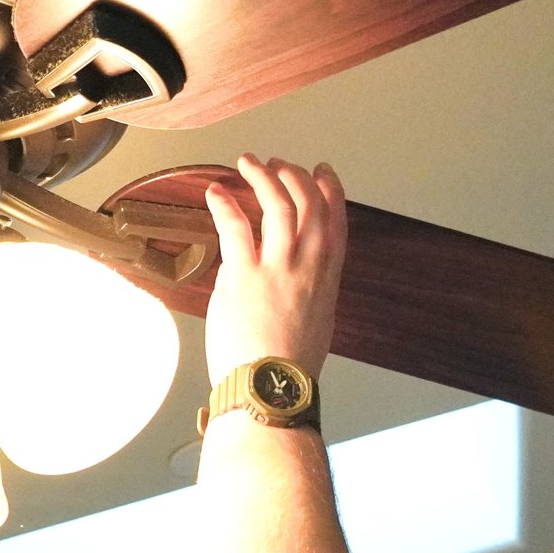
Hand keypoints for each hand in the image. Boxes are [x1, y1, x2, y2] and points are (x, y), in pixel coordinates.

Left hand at [203, 155, 347, 385]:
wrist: (271, 389)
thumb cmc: (288, 370)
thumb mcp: (313, 326)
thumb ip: (302, 294)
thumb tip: (279, 278)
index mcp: (326, 281)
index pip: (336, 222)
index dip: (330, 191)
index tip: (322, 174)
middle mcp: (307, 268)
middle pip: (309, 204)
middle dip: (295, 176)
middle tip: (280, 165)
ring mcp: (277, 269)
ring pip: (278, 204)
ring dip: (263, 177)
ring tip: (250, 163)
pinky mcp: (244, 275)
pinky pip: (235, 225)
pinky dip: (225, 202)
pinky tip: (217, 192)